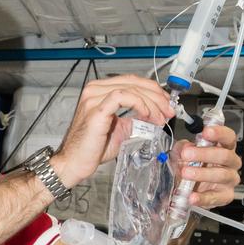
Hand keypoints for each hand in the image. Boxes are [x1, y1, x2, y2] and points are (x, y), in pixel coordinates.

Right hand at [51, 75, 173, 188]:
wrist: (74, 163)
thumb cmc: (92, 149)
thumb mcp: (121, 130)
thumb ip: (135, 119)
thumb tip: (154, 116)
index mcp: (100, 91)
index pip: (133, 81)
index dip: (153, 90)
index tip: (166, 104)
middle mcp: (95, 90)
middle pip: (135, 82)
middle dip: (157, 96)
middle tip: (169, 110)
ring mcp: (94, 98)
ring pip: (132, 88)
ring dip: (151, 102)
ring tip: (160, 117)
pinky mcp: (96, 109)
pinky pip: (122, 97)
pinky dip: (139, 103)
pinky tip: (147, 114)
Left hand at [169, 124, 241, 209]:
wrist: (190, 188)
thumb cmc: (192, 166)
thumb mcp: (184, 153)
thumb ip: (183, 147)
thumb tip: (184, 147)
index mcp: (224, 148)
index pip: (228, 137)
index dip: (219, 133)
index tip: (206, 132)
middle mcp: (231, 163)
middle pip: (225, 155)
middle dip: (204, 154)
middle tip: (187, 154)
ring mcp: (230, 179)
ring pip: (222, 175)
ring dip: (202, 173)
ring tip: (186, 173)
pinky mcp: (225, 196)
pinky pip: (216, 197)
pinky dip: (203, 198)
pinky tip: (192, 196)